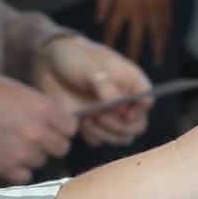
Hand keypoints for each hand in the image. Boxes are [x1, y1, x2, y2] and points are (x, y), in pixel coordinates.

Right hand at [0, 72, 78, 183]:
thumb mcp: (15, 89)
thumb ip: (38, 105)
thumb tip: (55, 118)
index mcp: (41, 107)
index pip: (70, 127)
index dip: (61, 127)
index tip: (52, 127)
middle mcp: (36, 131)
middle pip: (61, 147)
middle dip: (50, 143)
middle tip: (33, 137)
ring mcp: (21, 152)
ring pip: (42, 161)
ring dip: (31, 156)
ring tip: (13, 145)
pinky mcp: (4, 168)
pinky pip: (24, 176)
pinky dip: (17, 170)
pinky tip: (6, 157)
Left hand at [31, 35, 151, 149]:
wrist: (50, 64)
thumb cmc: (77, 58)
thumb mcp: (93, 68)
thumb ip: (107, 88)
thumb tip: (119, 109)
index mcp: (132, 82)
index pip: (147, 102)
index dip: (139, 111)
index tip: (125, 112)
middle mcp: (125, 102)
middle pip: (137, 126)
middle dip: (120, 126)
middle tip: (100, 116)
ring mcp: (110, 115)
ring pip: (121, 138)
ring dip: (106, 133)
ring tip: (88, 118)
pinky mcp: (94, 125)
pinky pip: (99, 140)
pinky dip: (92, 136)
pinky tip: (80, 121)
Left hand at [96, 0, 175, 62]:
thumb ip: (103, 2)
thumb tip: (97, 20)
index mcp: (122, 6)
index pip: (113, 30)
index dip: (110, 43)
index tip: (108, 55)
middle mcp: (138, 12)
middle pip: (135, 39)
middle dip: (134, 55)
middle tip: (133, 68)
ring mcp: (154, 11)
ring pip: (155, 35)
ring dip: (155, 50)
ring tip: (157, 62)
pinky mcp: (166, 6)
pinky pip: (166, 25)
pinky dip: (166, 36)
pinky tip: (166, 43)